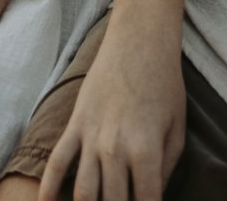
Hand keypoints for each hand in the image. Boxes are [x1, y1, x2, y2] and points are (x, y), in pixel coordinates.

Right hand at [41, 22, 186, 200]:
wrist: (139, 40)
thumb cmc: (165, 83)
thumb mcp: (177, 128)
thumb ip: (165, 169)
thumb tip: (152, 196)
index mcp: (146, 151)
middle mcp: (115, 149)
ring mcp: (90, 137)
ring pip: (82, 193)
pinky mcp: (75, 124)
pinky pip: (58, 163)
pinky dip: (49, 189)